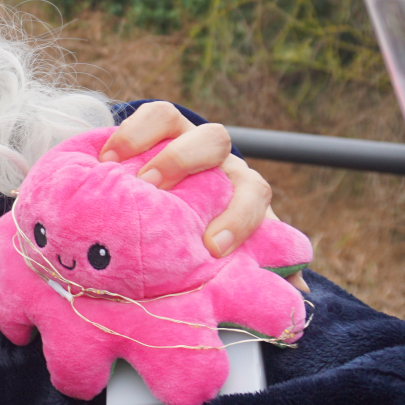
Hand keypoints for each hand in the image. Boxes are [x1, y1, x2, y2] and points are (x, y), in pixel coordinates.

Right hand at [97, 101, 272, 257]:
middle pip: (217, 142)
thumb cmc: (200, 236)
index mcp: (240, 190)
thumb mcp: (225, 253)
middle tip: (154, 191)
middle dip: (185, 162)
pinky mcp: (158, 126)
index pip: (254, 192)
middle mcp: (216, 159)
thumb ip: (255, 267)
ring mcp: (187, 137)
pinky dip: (130, 134)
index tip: (212, 248)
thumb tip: (300, 290)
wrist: (167, 201)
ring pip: (183, 123)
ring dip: (156, 146)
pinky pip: (152, 114)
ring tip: (124, 175)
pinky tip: (105, 161)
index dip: (240, 217)